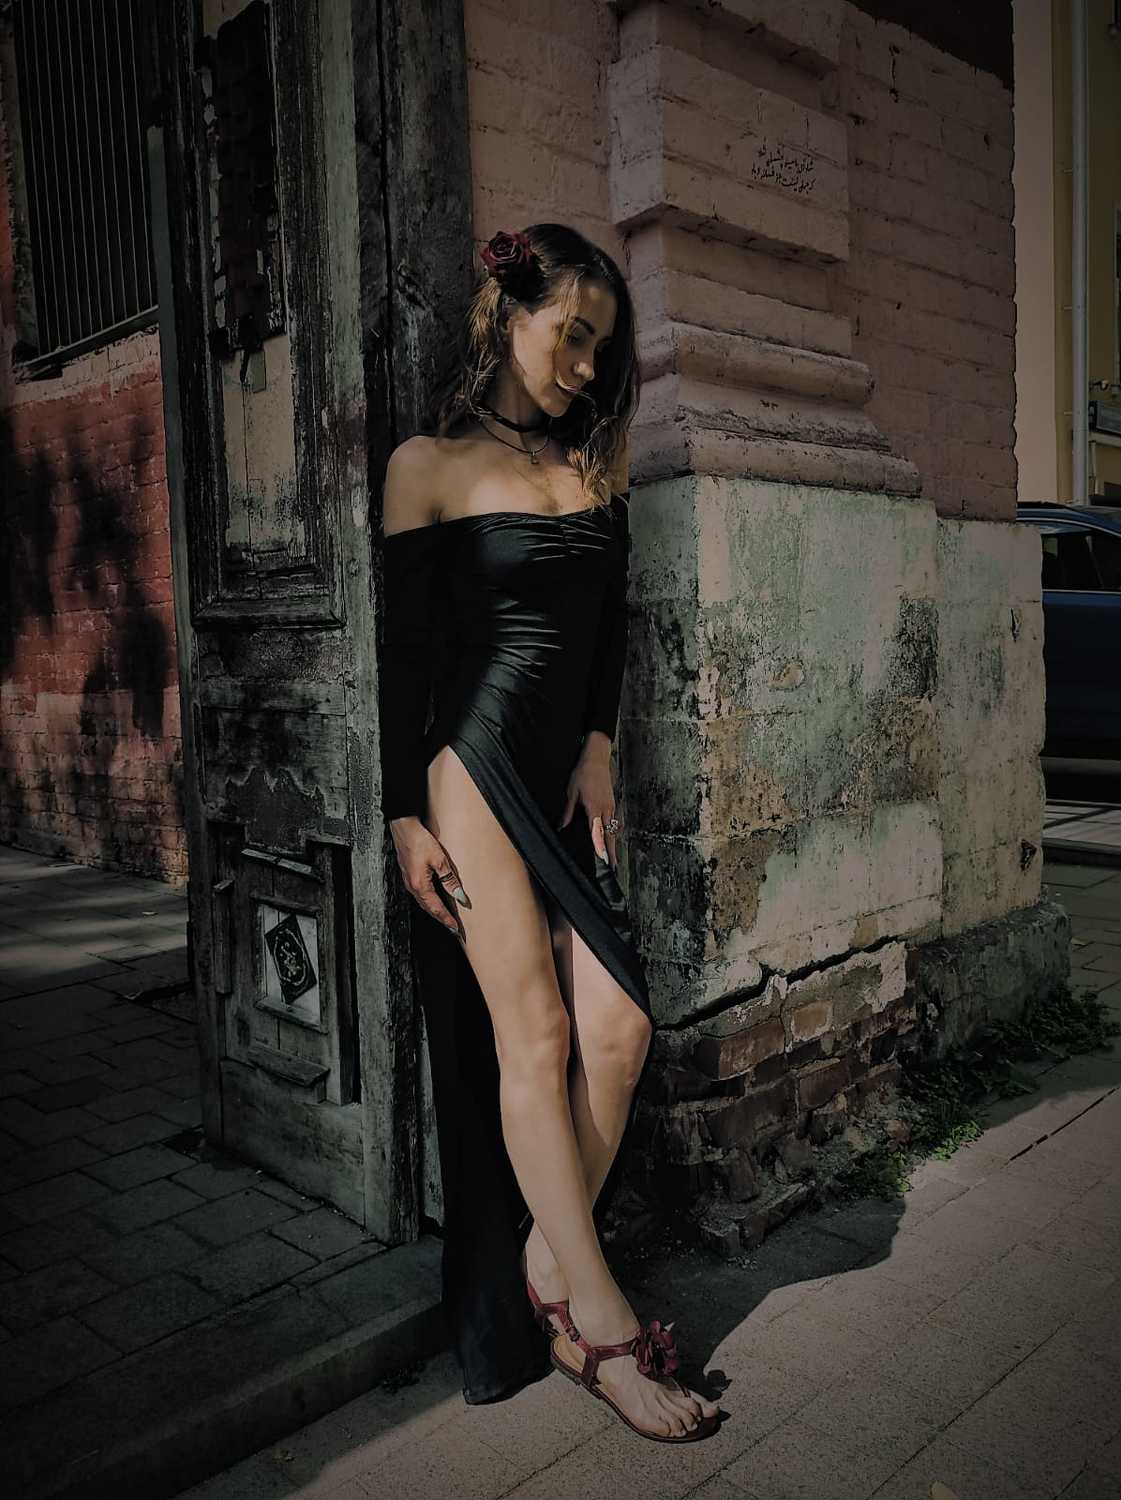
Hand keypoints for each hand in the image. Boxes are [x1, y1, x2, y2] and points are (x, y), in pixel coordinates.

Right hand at [389, 816, 468, 937]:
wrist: (403, 828)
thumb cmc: (419, 841)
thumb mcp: (439, 860)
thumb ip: (449, 880)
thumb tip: (460, 896)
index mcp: (420, 885)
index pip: (436, 908)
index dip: (446, 919)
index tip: (456, 929)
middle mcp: (412, 886)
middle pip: (428, 909)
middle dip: (441, 919)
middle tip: (452, 928)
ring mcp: (409, 882)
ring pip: (423, 903)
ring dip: (434, 911)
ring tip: (445, 918)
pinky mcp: (409, 876)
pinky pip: (420, 895)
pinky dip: (429, 902)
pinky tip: (434, 901)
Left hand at [557, 734, 618, 868]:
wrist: (596, 758)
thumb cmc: (583, 774)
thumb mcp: (571, 792)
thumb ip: (568, 811)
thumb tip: (561, 826)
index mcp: (595, 808)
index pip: (598, 832)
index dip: (601, 847)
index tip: (604, 859)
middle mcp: (606, 809)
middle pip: (609, 835)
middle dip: (611, 852)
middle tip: (612, 867)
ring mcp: (611, 806)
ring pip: (613, 829)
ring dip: (614, 844)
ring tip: (613, 859)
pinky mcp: (612, 803)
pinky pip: (614, 822)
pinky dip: (614, 833)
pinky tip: (612, 839)